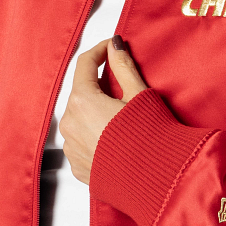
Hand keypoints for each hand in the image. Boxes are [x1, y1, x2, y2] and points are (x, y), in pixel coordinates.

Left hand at [59, 36, 147, 184]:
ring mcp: (71, 148)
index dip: (100, 51)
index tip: (111, 47)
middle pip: (81, 93)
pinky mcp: (78, 167)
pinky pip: (82, 142)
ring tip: (122, 117)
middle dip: (100, 86)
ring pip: (80, 118)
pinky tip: (116, 138)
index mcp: (82, 102)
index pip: (84, 64)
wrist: (156, 180)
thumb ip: (123, 66)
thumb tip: (115, 46)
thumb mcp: (139, 94)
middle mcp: (70, 124)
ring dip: (96, 112)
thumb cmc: (150, 137)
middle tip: (123, 85)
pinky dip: (95, 135)